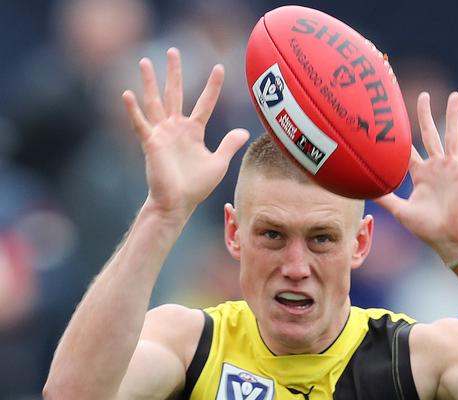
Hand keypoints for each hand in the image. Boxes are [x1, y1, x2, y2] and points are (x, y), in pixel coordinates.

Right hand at [122, 47, 249, 221]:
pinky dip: (133, 111)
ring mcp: (162, 134)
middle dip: (174, 73)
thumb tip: (244, 131)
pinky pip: (140, 124)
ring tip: (145, 62)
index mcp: (193, 131)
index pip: (205, 103)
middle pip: (175, 94)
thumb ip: (229, 145)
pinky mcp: (150, 144)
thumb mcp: (218, 164)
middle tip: (174, 51)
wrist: (178, 204)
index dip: (213, 87)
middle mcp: (176, 128)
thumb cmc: (196, 187)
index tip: (219, 67)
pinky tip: (126, 94)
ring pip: (155, 102)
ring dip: (150, 83)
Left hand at [377, 91, 457, 262]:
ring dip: (453, 115)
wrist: (448, 238)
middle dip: (425, 115)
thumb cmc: (426, 228)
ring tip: (454, 95)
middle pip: (429, 134)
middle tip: (423, 95)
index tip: (391, 119)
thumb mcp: (400, 211)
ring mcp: (450, 168)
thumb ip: (384, 198)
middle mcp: (435, 167)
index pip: (407, 149)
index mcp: (419, 174)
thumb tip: (362, 191)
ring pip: (451, 135)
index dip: (399, 136)